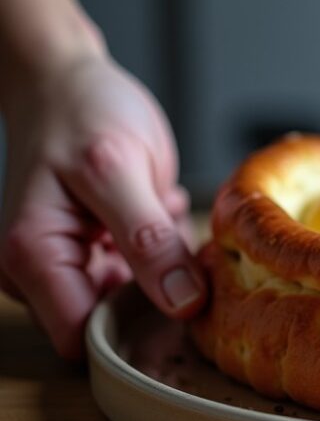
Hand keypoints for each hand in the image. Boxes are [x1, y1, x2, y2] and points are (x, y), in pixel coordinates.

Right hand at [0, 52, 202, 357]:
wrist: (70, 82)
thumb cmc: (81, 113)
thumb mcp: (118, 169)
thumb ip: (148, 239)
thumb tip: (181, 303)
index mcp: (33, 258)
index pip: (82, 338)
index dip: (137, 331)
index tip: (185, 304)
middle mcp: (42, 272)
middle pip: (110, 325)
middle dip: (157, 297)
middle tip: (177, 239)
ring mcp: (72, 266)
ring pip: (135, 304)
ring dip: (164, 270)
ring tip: (160, 212)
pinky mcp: (100, 255)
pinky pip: (146, 277)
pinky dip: (165, 252)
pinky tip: (157, 209)